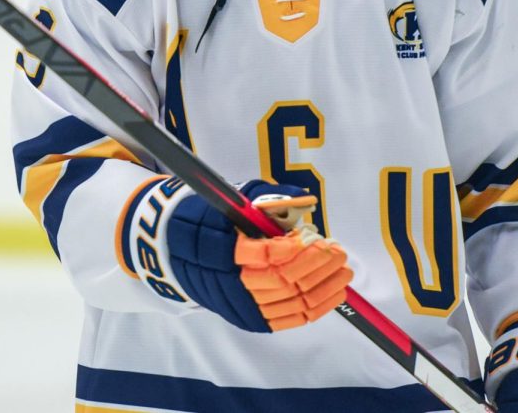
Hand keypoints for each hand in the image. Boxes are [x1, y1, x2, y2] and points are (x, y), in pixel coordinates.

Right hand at [118, 177, 351, 331]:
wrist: (175, 252)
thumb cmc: (208, 221)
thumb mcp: (231, 201)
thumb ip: (267, 199)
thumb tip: (303, 201)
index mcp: (222, 249)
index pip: (264, 255)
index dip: (293, 248)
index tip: (314, 237)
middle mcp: (230, 281)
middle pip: (283, 280)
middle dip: (316, 265)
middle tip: (337, 250)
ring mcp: (240, 304)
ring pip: (291, 301)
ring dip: (323, 287)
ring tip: (342, 270)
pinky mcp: (249, 318)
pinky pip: (289, 319)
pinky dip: (316, 308)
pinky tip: (333, 293)